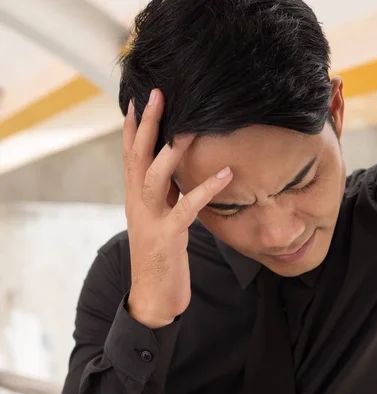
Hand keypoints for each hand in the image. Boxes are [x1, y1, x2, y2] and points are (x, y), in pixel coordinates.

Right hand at [123, 88, 232, 327]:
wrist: (152, 299)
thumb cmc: (159, 259)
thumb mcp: (159, 222)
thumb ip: (164, 198)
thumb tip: (176, 175)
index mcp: (135, 200)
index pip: (130, 157)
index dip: (133, 128)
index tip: (139, 100)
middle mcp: (137, 205)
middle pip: (137, 157)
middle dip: (148, 125)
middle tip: (158, 93)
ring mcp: (150, 220)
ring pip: (154, 176)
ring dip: (172, 149)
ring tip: (191, 125)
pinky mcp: (168, 237)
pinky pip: (186, 208)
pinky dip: (207, 189)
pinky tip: (227, 174)